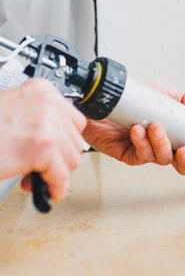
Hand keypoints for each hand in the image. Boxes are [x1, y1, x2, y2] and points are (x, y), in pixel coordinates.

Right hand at [0, 79, 86, 201]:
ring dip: (54, 174)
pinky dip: (55, 188)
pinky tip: (44, 190)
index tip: (54, 152)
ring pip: (71, 160)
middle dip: (59, 160)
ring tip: (31, 175)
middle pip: (75, 142)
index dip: (63, 142)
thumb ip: (39, 118)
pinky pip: (61, 176)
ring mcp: (46, 124)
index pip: (74, 121)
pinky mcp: (42, 148)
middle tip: (38, 167)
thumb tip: (61, 138)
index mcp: (41, 91)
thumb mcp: (13, 111)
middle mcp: (47, 103)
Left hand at [82, 82, 184, 190]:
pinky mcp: (128, 154)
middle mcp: (162, 147)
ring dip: (161, 144)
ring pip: (161, 158)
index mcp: (175, 136)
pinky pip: (140, 154)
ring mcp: (146, 152)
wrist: (101, 99)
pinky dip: (141, 142)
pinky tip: (138, 130)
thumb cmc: (131, 99)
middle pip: (182, 165)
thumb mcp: (162, 93)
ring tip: (156, 127)